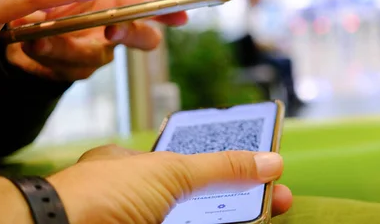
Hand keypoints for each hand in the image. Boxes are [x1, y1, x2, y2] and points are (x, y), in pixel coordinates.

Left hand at [6, 0, 187, 80]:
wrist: (21, 33)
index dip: (169, 16)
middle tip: (113, 28)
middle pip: (137, 40)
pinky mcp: (58, 69)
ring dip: (70, 46)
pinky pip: (55, 63)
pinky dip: (44, 50)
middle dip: (129, 33)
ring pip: (89, 58)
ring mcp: (87, 57)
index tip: (181, 16)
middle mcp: (109, 40)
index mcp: (118, 13)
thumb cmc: (59, 8)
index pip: (151, 16)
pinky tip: (34, 40)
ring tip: (48, 34)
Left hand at [46, 145, 292, 223]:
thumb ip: (222, 167)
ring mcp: (139, 222)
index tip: (259, 170)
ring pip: (195, 219)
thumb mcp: (172, 171)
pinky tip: (242, 222)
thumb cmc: (102, 195)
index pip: (191, 162)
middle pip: (199, 198)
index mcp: (134, 167)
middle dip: (241, 198)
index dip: (227, 165)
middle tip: (277, 200)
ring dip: (233, 218)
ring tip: (267, 214)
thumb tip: (270, 161)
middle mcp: (135, 198)